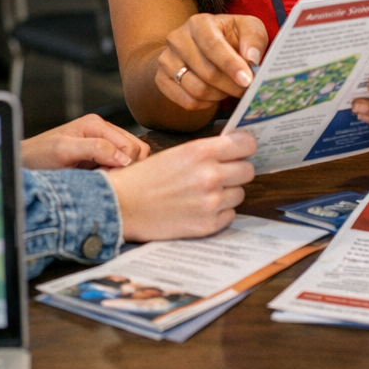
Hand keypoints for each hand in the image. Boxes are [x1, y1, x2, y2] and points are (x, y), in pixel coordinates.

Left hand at [21, 114, 150, 170]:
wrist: (23, 164)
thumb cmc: (38, 155)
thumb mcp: (63, 150)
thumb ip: (95, 149)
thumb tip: (123, 157)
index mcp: (96, 124)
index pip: (130, 145)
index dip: (122, 164)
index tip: (104, 176)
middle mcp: (103, 131)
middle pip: (135, 150)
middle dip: (124, 167)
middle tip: (103, 178)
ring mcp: (103, 144)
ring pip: (131, 158)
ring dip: (121, 171)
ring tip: (101, 178)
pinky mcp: (101, 157)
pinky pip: (121, 166)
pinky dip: (116, 174)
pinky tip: (100, 178)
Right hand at [105, 132, 257, 241]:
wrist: (121, 206)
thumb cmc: (145, 178)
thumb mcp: (178, 153)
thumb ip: (207, 151)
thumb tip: (235, 150)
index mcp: (201, 152)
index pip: (247, 144)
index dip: (245, 147)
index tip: (241, 151)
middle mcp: (210, 175)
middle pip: (248, 170)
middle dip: (237, 171)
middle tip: (222, 174)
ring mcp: (211, 202)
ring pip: (240, 193)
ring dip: (227, 193)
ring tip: (204, 194)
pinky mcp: (208, 225)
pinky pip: (230, 215)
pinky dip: (219, 213)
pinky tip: (200, 209)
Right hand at [155, 13, 268, 110]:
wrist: (198, 46)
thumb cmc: (228, 36)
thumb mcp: (246, 28)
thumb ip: (254, 38)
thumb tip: (252, 59)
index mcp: (199, 23)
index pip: (213, 46)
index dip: (231, 65)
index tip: (247, 80)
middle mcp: (177, 39)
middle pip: (207, 71)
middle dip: (231, 85)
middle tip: (246, 90)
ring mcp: (166, 60)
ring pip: (197, 89)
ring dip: (220, 95)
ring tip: (231, 89)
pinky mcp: (162, 79)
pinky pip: (187, 101)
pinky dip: (207, 103)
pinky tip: (216, 95)